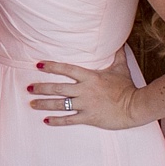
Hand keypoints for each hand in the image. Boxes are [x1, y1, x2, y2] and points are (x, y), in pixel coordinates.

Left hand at [27, 59, 142, 129]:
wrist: (136, 106)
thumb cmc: (128, 87)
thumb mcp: (121, 69)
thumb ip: (117, 56)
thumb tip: (119, 43)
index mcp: (90, 77)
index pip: (67, 69)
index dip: (51, 67)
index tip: (38, 65)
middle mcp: (85, 90)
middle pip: (58, 88)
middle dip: (41, 88)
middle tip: (28, 88)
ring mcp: (85, 105)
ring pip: (60, 104)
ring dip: (44, 104)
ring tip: (32, 103)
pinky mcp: (88, 118)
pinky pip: (69, 120)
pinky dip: (56, 121)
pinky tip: (46, 121)